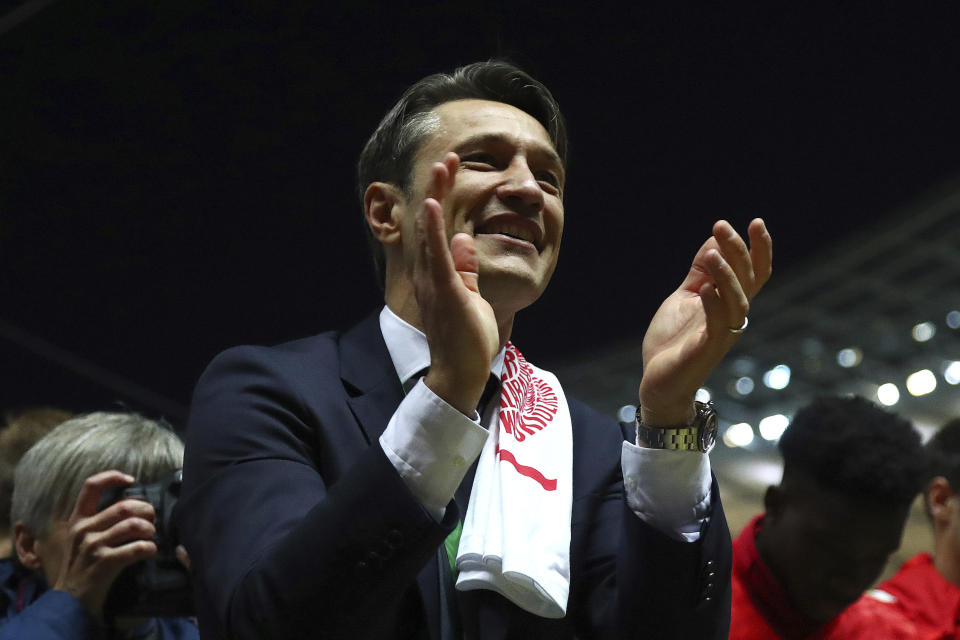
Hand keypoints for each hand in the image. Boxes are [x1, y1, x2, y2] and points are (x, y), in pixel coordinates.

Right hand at [49, 470, 157, 618]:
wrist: (69, 601)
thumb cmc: (81, 568)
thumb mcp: (81, 540)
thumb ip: (99, 521)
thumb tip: (133, 505)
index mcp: (77, 520)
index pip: (91, 486)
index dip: (112, 476)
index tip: (131, 479)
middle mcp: (84, 529)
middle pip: (124, 506)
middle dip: (146, 509)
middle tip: (152, 518)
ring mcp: (93, 546)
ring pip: (133, 525)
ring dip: (150, 529)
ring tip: (151, 535)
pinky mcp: (104, 562)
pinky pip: (137, 548)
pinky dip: (149, 548)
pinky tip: (150, 551)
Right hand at [413, 153, 499, 413]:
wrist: (460, 373)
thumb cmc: (466, 339)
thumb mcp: (469, 295)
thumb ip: (465, 268)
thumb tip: (464, 241)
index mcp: (437, 273)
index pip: (440, 228)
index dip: (445, 197)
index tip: (451, 171)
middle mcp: (429, 273)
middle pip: (433, 223)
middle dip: (440, 188)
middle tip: (446, 158)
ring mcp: (434, 281)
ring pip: (432, 231)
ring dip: (437, 197)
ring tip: (441, 167)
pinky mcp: (444, 291)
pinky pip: (437, 255)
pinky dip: (436, 228)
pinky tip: (435, 205)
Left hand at [638, 219, 771, 424]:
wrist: (658, 382)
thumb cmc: (673, 341)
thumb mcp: (685, 298)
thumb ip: (699, 273)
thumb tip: (712, 243)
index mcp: (729, 304)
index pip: (754, 273)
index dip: (759, 249)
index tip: (756, 222)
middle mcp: (732, 317)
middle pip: (746, 280)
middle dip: (737, 250)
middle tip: (721, 226)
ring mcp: (721, 334)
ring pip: (736, 301)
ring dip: (726, 274)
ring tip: (712, 252)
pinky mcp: (706, 350)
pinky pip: (718, 325)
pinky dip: (713, 304)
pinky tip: (704, 288)